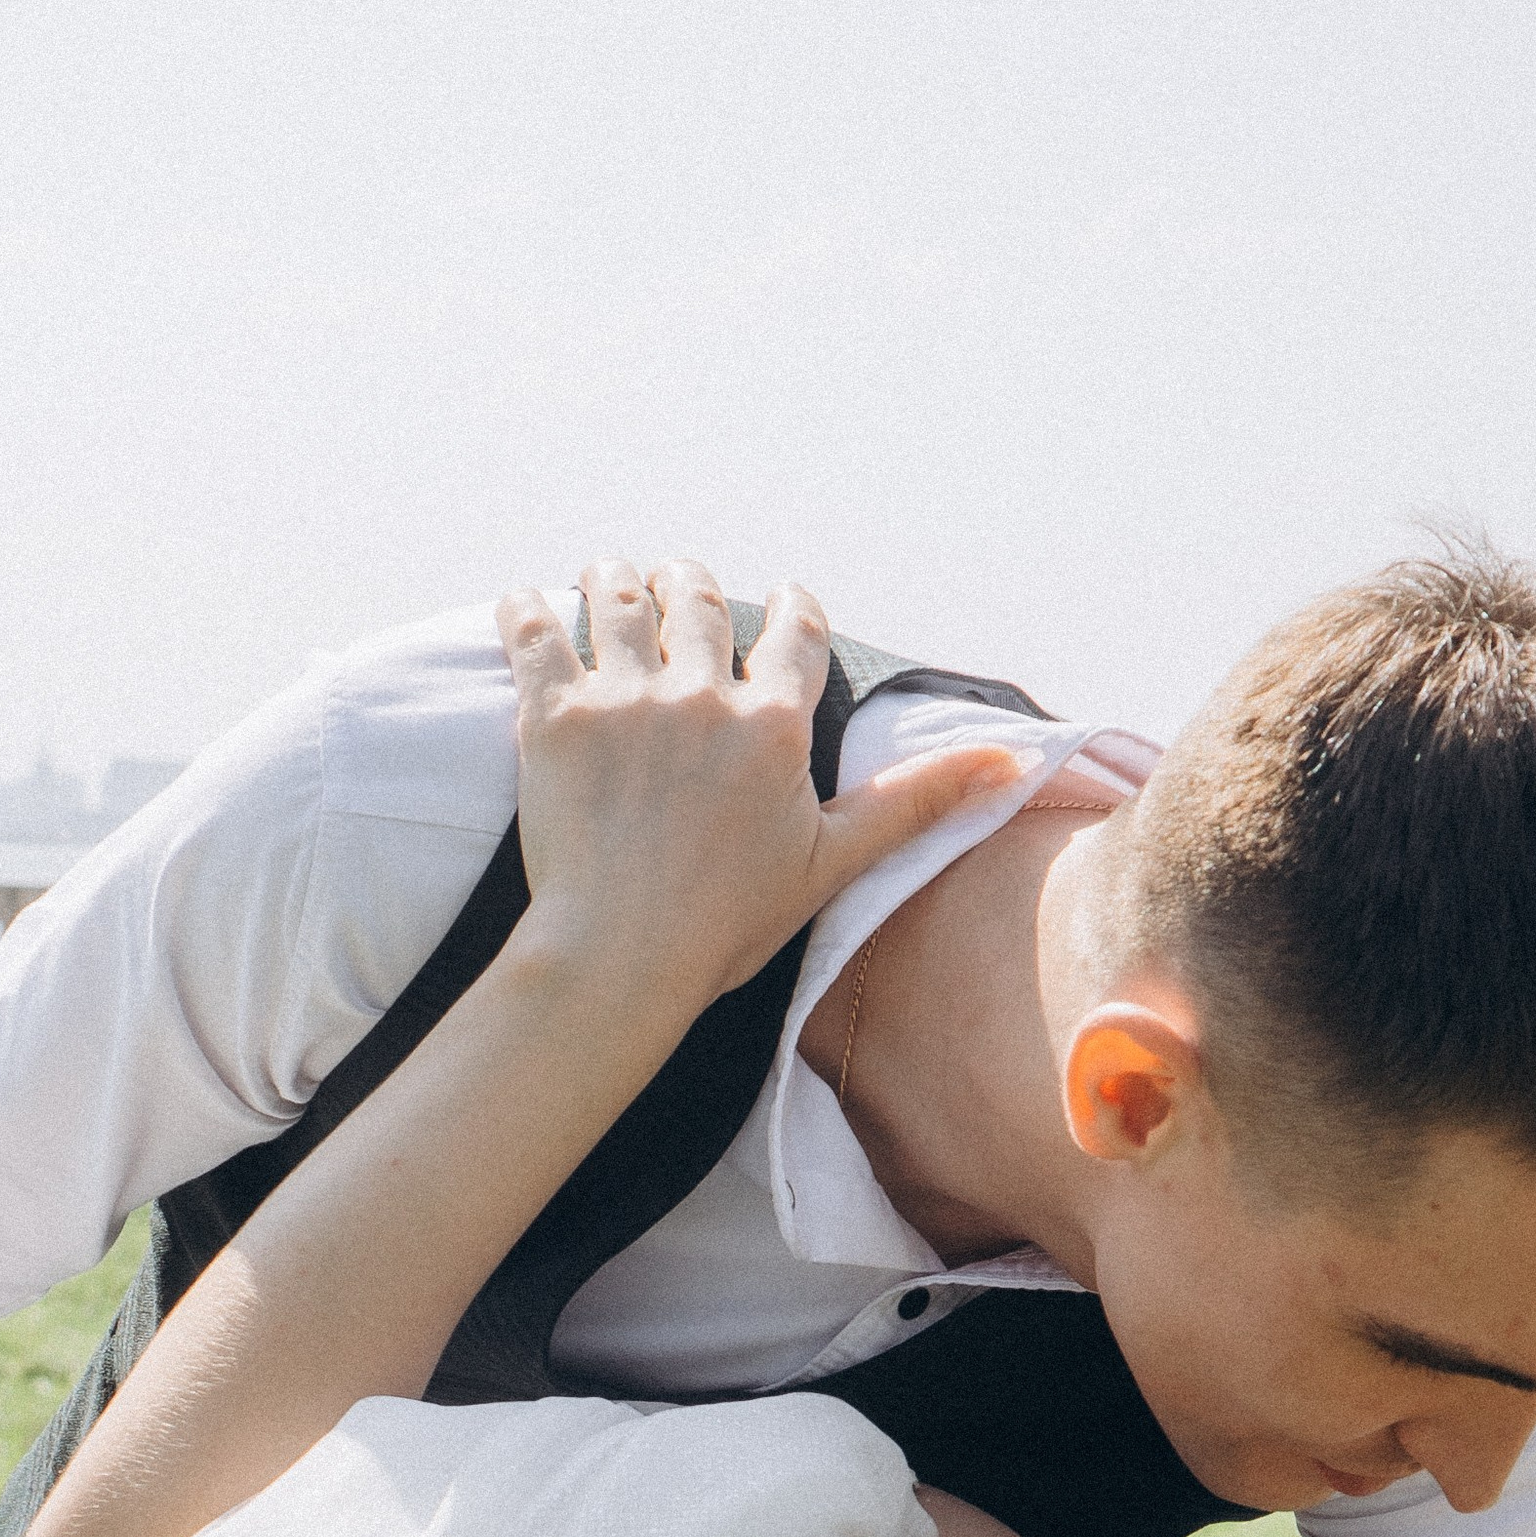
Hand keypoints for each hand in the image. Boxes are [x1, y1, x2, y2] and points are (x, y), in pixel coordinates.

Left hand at [497, 557, 1025, 1017]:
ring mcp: (623, 700)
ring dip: (615, 578)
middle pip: (697, 597)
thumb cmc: (725, 925)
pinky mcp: (552, 717)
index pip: (795, 631)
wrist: (620, 959)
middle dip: (690, 583)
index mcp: (773, 726)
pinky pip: (533, 632)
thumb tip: (1012, 762)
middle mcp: (700, 695)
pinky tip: (523, 603)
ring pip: (616, 596)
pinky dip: (526, 610)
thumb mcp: (832, 862)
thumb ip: (916, 802)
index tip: (783, 601)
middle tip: (678, 585)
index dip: (791, 609)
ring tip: (610, 578)